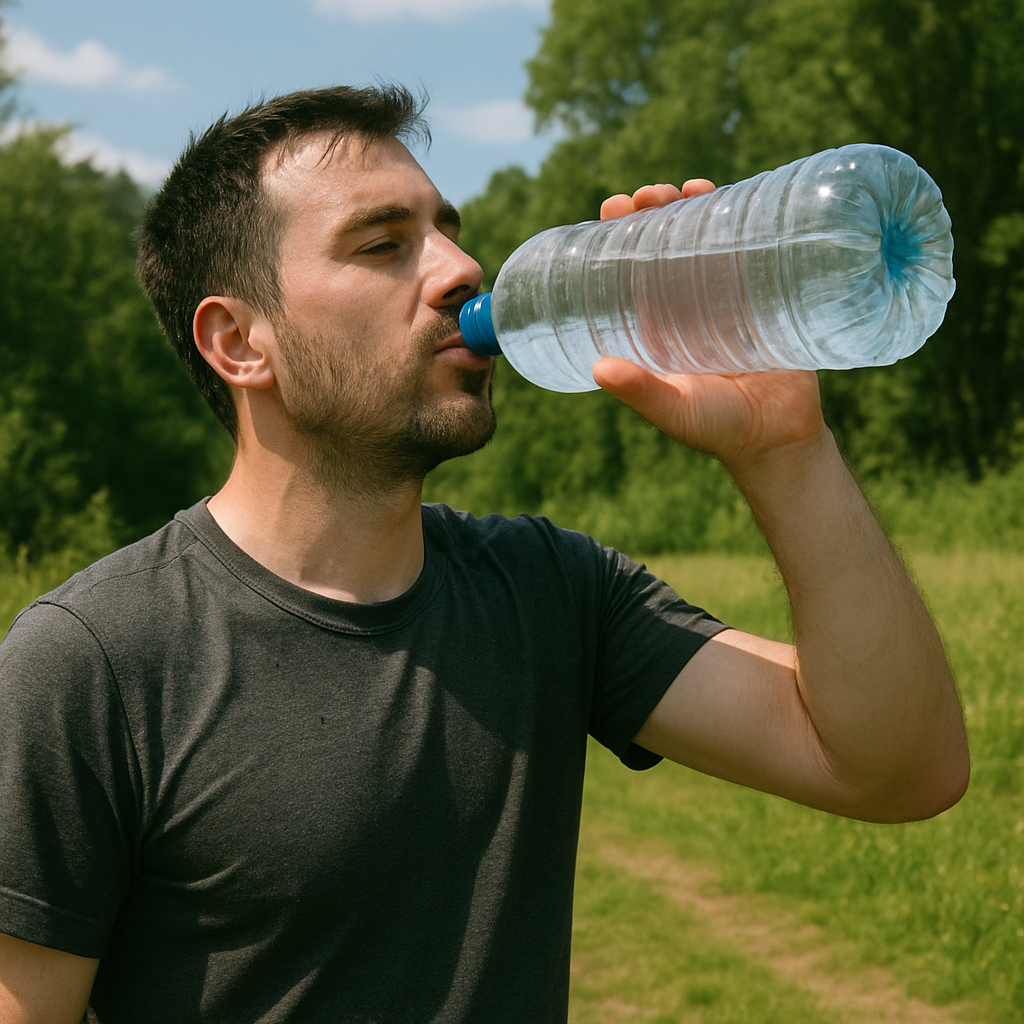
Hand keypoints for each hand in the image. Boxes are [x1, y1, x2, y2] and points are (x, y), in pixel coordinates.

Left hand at [592, 182, 826, 475]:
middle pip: (659, 246)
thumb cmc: (720, 429)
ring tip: (685, 189)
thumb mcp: (677, 412)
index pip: (625, 270)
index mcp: (652, 327)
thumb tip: (599, 369)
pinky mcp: (760, 294)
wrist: (782, 436)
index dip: (615, 237)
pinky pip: (746, 248)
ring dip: (690, 208)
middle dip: (652, 212)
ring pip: (700, 240)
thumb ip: (643, 393)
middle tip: (650, 195)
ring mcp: (722, 297)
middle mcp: (681, 307)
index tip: (614, 208)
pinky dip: (736, 218)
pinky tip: (727, 196)